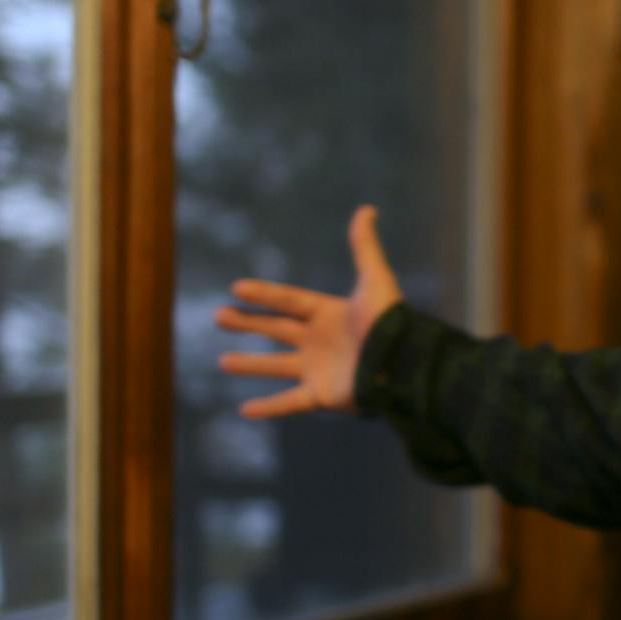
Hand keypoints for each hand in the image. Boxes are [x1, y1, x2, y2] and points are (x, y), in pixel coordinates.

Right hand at [214, 205, 402, 417]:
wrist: (402, 363)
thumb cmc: (390, 322)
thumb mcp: (376, 280)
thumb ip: (365, 247)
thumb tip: (367, 209)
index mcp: (329, 313)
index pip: (289, 301)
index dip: (264, 294)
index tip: (237, 287)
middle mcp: (320, 341)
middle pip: (276, 330)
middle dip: (247, 324)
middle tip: (218, 317)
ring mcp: (319, 370)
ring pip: (276, 366)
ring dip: (250, 364)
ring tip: (223, 361)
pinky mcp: (321, 396)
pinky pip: (289, 402)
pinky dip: (268, 408)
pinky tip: (244, 410)